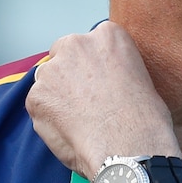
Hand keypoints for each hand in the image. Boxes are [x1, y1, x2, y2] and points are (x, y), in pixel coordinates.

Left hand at [25, 20, 181, 177]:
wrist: (130, 147)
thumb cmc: (145, 120)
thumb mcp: (139, 76)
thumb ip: (112, 68)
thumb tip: (99, 82)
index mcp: (108, 35)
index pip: (90, 43)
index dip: (92, 66)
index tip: (98, 83)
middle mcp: (77, 43)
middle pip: (63, 53)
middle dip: (70, 74)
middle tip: (84, 102)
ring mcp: (54, 68)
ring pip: (48, 79)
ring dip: (57, 95)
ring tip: (79, 121)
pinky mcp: (37, 95)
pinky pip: (38, 105)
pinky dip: (49, 118)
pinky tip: (70, 131)